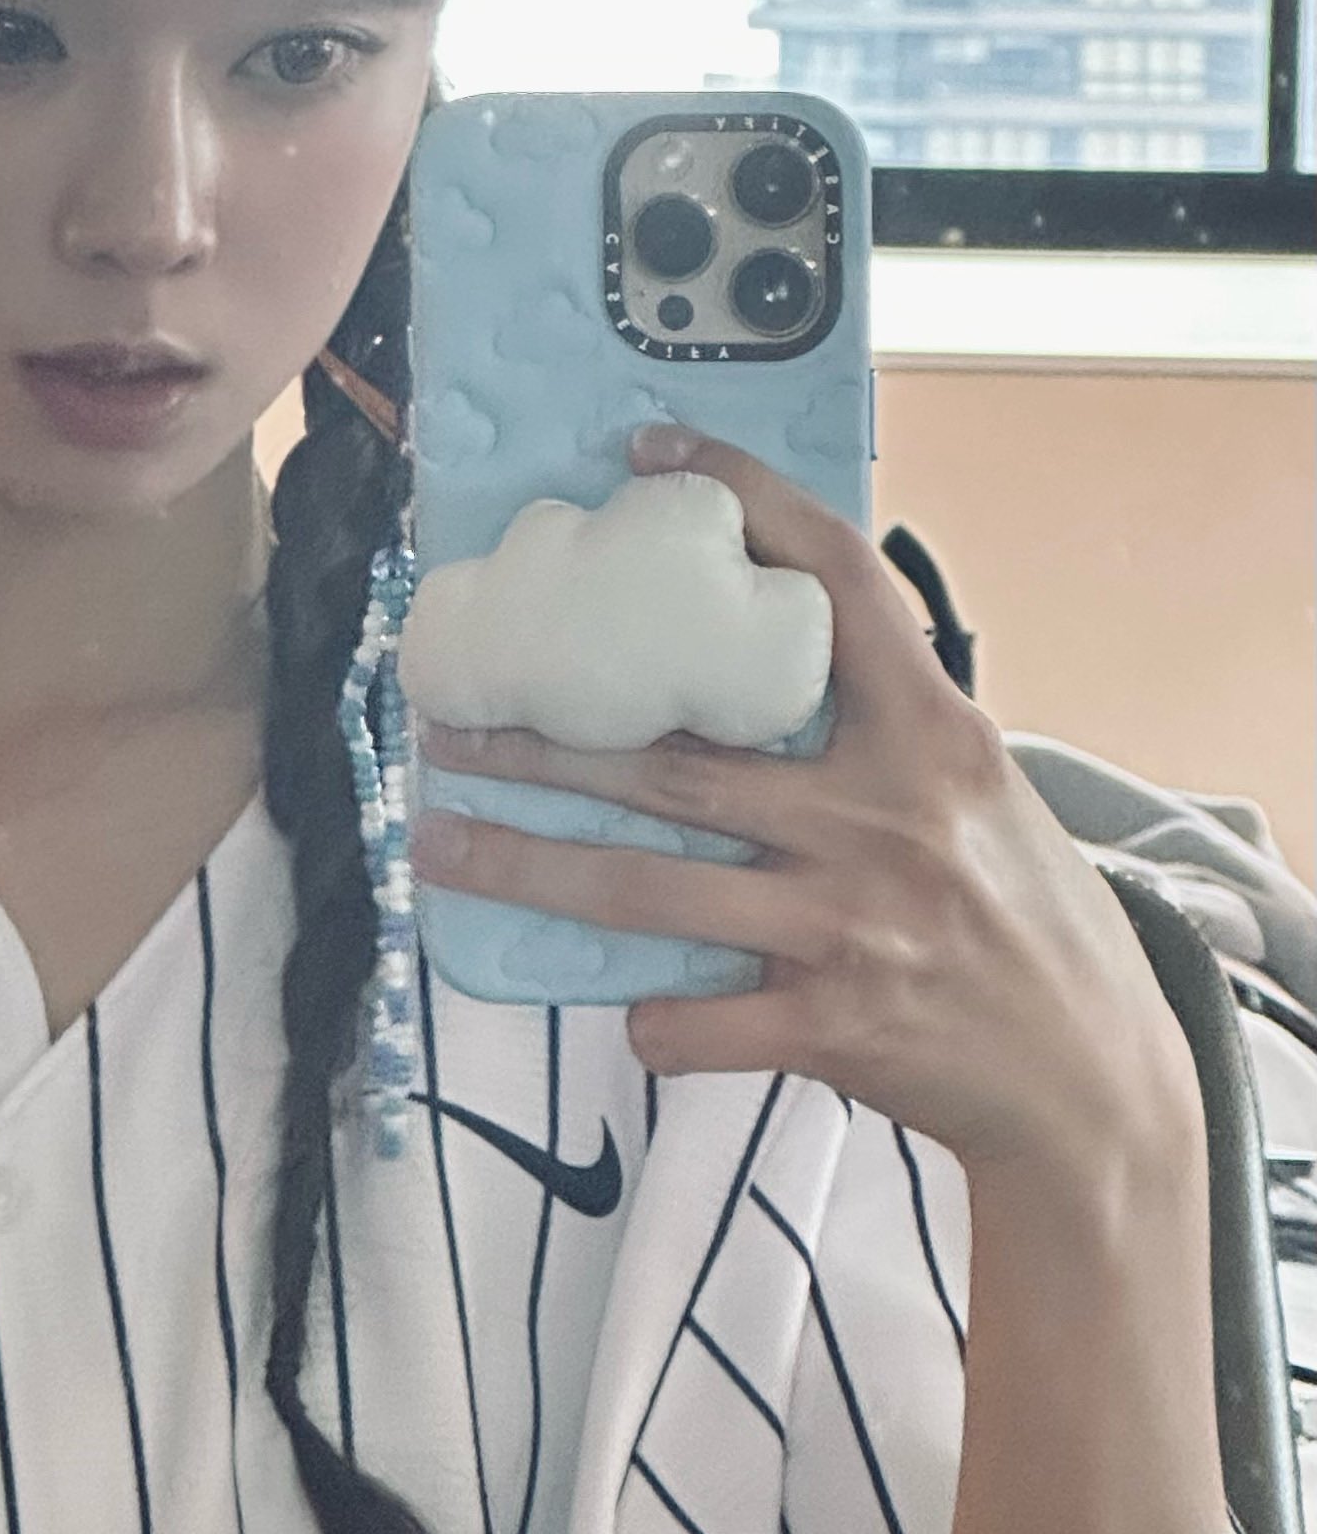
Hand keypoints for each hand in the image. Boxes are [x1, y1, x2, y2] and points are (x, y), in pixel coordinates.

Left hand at [410, 423, 1198, 1185]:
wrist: (1093, 1080)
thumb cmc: (1021, 915)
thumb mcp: (976, 789)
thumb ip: (878, 728)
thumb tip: (746, 655)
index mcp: (932, 736)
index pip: (837, 580)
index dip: (747, 502)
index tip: (652, 453)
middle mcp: (888, 817)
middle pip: (674, 762)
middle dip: (545, 745)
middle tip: (451, 721)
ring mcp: (852, 923)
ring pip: (646, 888)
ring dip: (525, 867)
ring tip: (440, 840)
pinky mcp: (832, 1025)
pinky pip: (692, 1019)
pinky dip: (648, 1017)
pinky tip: (628, 1008)